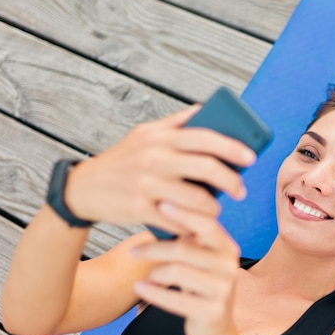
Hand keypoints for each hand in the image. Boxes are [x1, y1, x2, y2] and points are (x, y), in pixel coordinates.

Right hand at [64, 105, 255, 234]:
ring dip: (213, 208)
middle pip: (207, 168)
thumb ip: (177, 122)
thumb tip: (208, 109)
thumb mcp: (145, 134)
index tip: (251, 158)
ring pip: (196, 198)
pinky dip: (191, 225)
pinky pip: (177, 219)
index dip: (233, 148)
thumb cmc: (123, 160)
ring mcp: (146, 184)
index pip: (205, 137)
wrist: (83, 188)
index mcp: (160, 137)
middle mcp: (154, 157)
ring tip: (217, 210)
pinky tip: (197, 225)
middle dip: (232, 182)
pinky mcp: (139, 208)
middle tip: (241, 192)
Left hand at [131, 201, 240, 334]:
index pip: (206, 224)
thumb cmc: (201, 284)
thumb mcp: (202, 258)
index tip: (159, 204)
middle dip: (154, 249)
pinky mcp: (212, 312)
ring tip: (143, 276)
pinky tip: (140, 288)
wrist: (215, 327)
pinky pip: (175, 299)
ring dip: (153, 272)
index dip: (183, 213)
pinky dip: (153, 292)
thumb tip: (166, 200)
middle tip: (133, 251)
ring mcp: (223, 290)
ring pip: (177, 272)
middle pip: (185, 249)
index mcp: (227, 247)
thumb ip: (192, 236)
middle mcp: (230, 266)